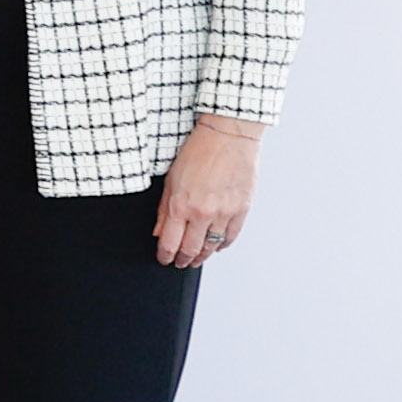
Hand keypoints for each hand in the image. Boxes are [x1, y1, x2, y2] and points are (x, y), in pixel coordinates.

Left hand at [154, 114, 261, 268]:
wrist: (228, 137)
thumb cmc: (198, 153)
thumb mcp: (170, 180)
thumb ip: (164, 210)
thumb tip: (159, 232)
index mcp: (181, 205)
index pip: (170, 243)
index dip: (165, 256)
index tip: (164, 259)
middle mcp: (203, 213)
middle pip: (191, 249)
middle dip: (183, 260)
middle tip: (180, 263)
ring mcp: (225, 212)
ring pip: (212, 246)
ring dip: (203, 256)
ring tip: (196, 259)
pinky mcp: (242, 209)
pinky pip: (232, 236)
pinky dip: (222, 244)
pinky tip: (216, 246)